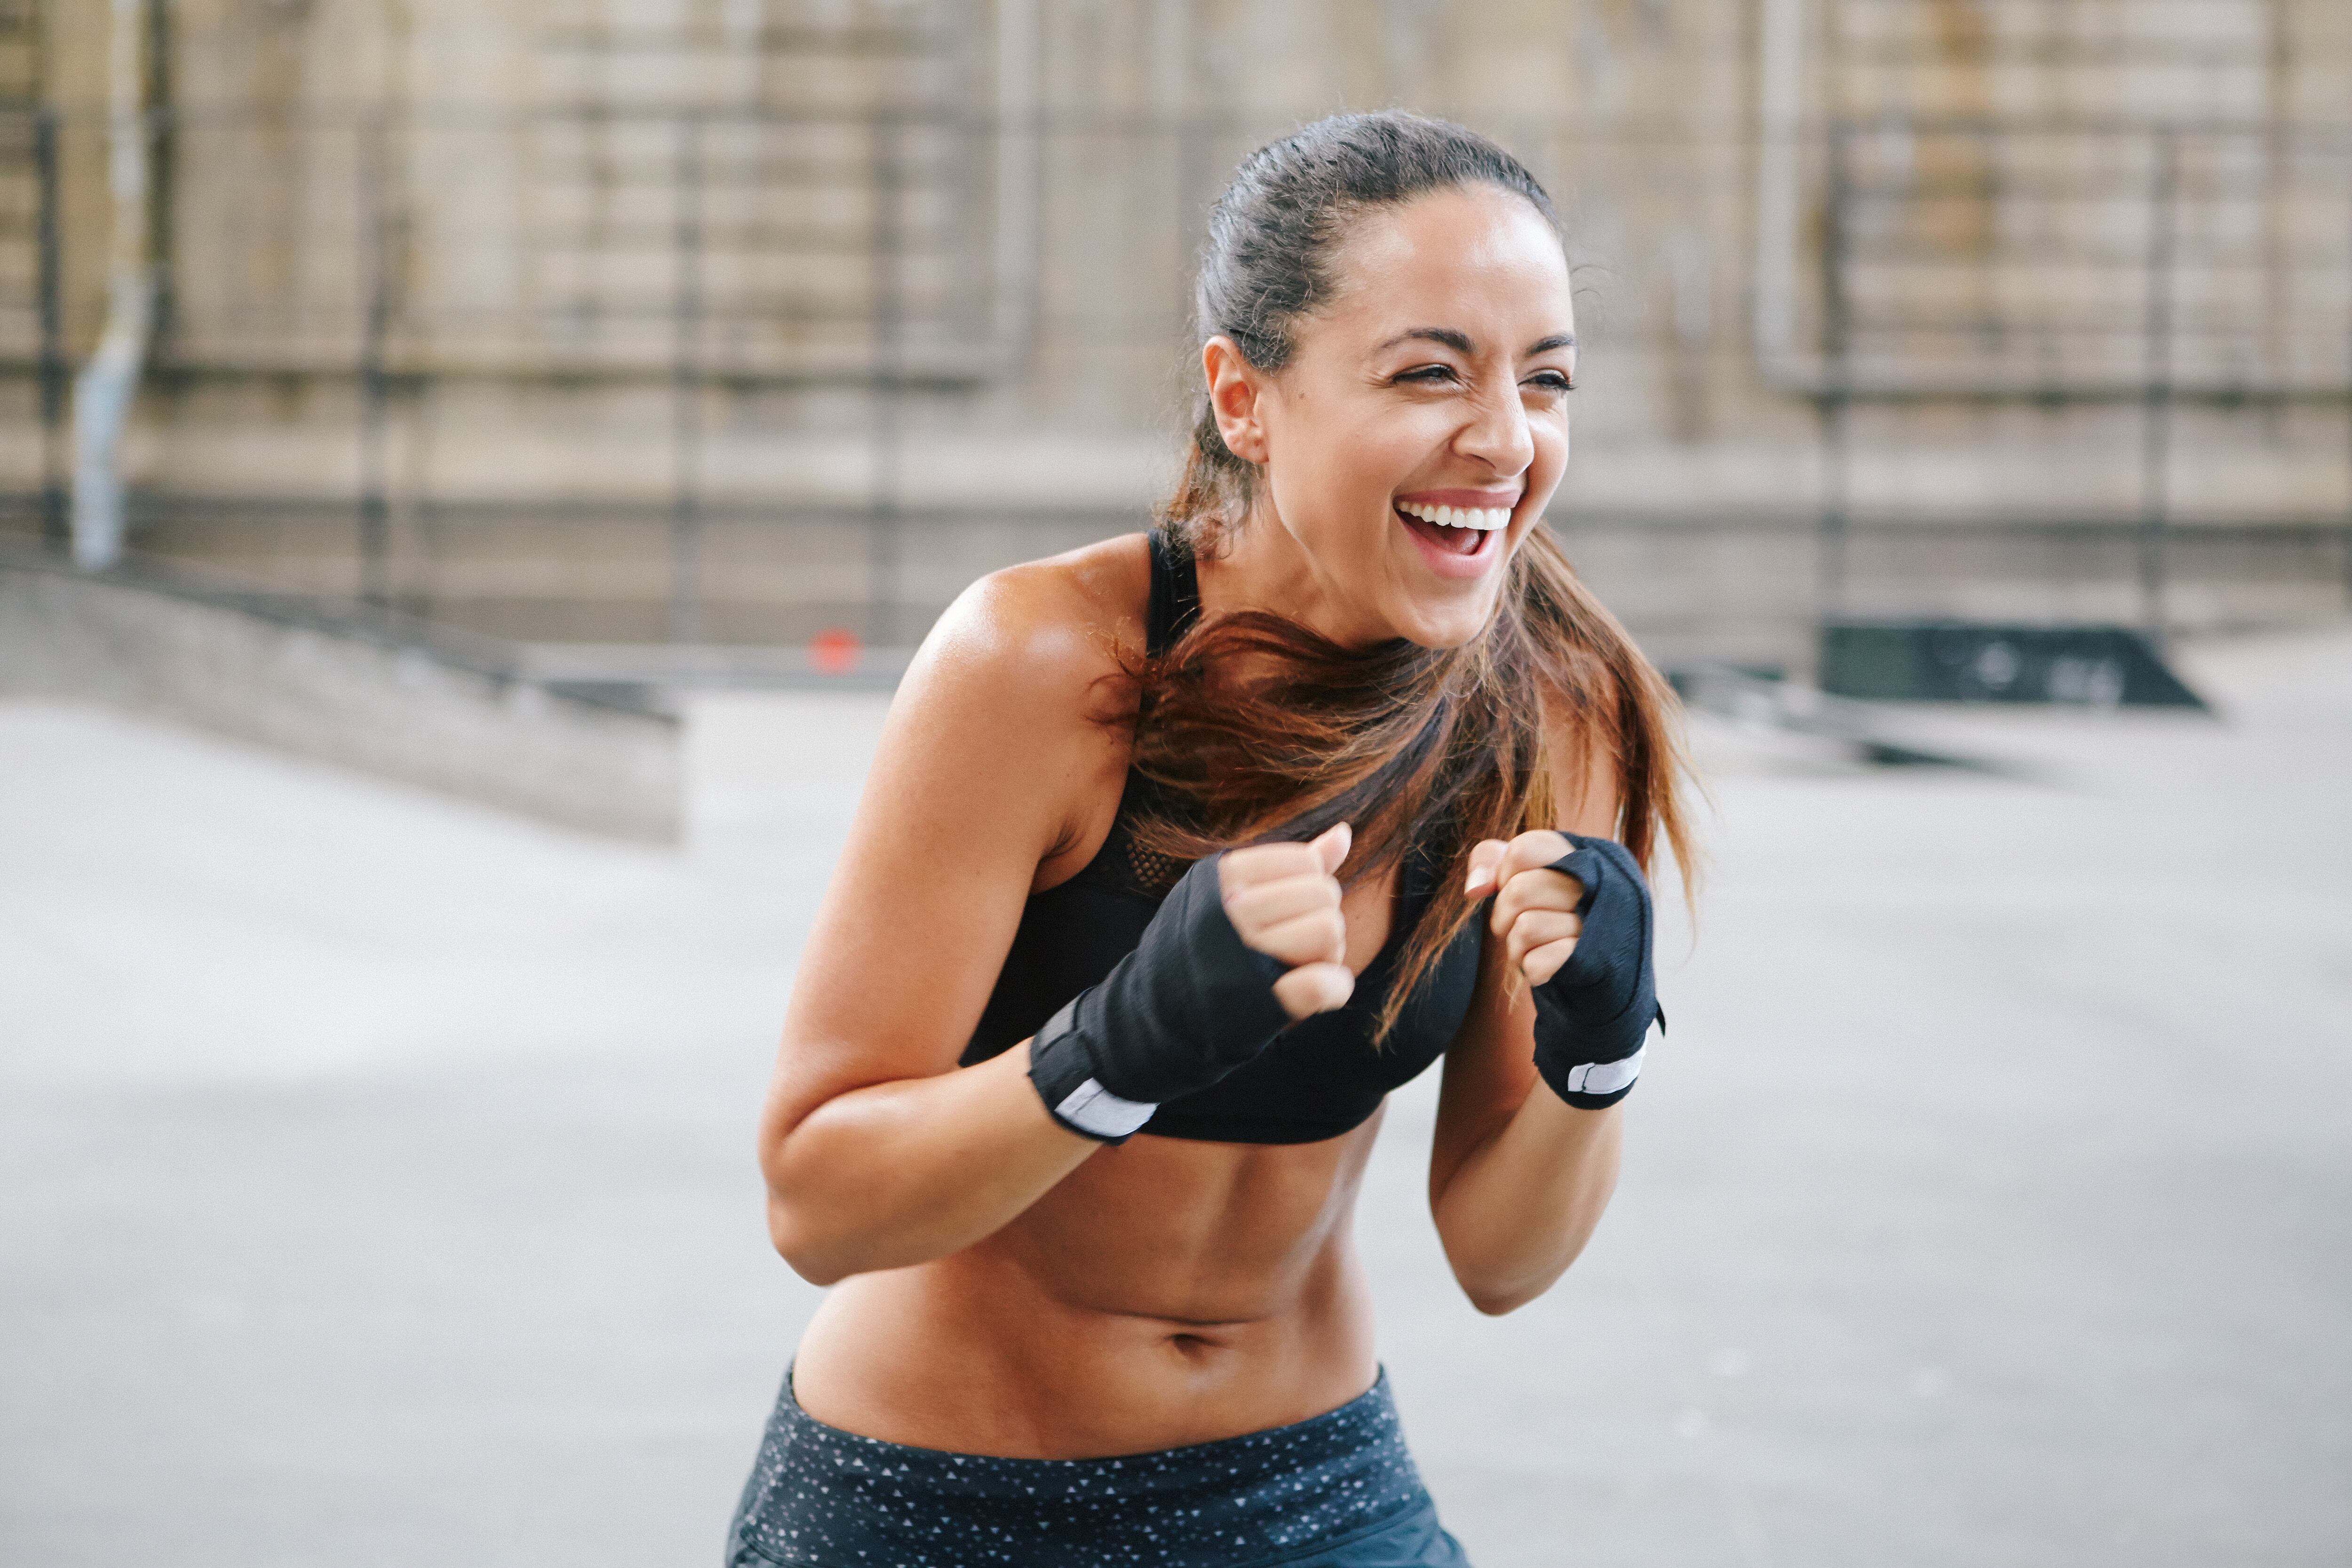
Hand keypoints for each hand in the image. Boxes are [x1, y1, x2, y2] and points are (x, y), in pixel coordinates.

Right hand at [1218, 822, 1355, 1020]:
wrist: (1164, 1004)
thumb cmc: (1210, 940)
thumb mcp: (1236, 890)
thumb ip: (1295, 861)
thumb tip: (1343, 833)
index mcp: (1225, 879)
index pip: (1306, 862)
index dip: (1309, 883)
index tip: (1285, 908)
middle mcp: (1234, 913)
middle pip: (1324, 894)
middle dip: (1320, 916)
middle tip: (1293, 939)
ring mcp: (1248, 958)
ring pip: (1329, 931)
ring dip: (1327, 952)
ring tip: (1296, 962)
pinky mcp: (1265, 1002)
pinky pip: (1323, 983)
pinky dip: (1333, 986)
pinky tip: (1319, 986)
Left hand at [1464, 829, 1585, 986]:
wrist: (1589, 962)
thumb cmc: (1545, 910)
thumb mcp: (1517, 873)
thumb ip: (1490, 860)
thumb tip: (1474, 889)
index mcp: (1576, 857)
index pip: (1522, 851)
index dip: (1503, 873)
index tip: (1512, 885)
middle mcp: (1593, 886)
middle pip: (1517, 892)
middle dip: (1504, 915)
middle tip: (1522, 922)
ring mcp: (1594, 923)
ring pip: (1525, 929)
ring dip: (1517, 945)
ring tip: (1537, 945)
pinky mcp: (1589, 960)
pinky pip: (1537, 963)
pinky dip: (1532, 968)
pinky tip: (1548, 962)